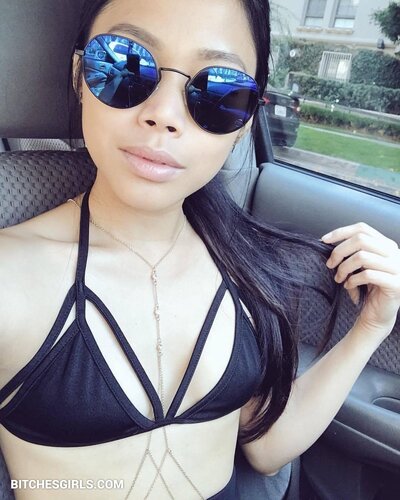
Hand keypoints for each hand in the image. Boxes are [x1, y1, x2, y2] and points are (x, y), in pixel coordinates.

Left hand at [321, 222, 399, 338]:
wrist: (377, 315)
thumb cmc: (366, 289)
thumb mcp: (359, 266)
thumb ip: (352, 252)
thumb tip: (328, 241)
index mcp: (386, 245)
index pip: (362, 229)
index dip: (341, 232)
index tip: (324, 240)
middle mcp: (394, 253)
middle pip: (361, 240)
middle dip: (340, 251)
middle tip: (330, 264)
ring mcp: (398, 268)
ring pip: (362, 257)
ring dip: (344, 268)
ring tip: (339, 278)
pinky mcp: (396, 284)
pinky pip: (368, 275)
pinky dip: (353, 280)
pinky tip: (349, 286)